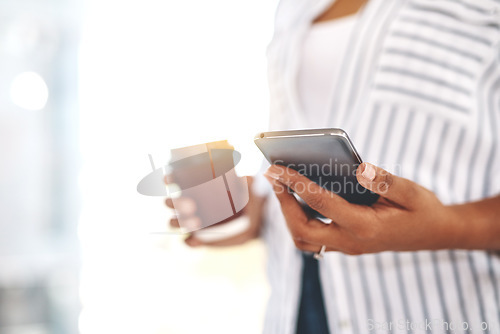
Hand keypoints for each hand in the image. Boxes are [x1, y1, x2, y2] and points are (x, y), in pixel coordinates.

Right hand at [165, 176, 265, 246]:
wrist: (259, 221)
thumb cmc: (251, 200)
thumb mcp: (252, 189)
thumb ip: (249, 182)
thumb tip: (243, 178)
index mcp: (200, 188)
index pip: (177, 181)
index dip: (169, 179)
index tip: (169, 179)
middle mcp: (192, 204)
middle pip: (172, 203)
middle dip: (176, 204)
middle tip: (192, 206)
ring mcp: (195, 221)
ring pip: (176, 222)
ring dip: (179, 223)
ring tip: (196, 223)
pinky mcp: (201, 238)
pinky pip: (189, 242)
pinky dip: (189, 242)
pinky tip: (195, 241)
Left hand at [264, 163, 465, 254]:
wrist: (435, 234)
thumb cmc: (422, 210)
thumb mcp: (412, 192)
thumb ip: (386, 181)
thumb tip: (359, 168)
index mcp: (365, 226)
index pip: (321, 203)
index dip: (296, 183)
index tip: (276, 167)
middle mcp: (351, 241)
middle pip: (302, 230)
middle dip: (283, 204)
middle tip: (272, 176)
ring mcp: (347, 246)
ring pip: (304, 239)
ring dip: (288, 215)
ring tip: (281, 186)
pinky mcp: (346, 244)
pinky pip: (313, 238)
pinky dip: (300, 220)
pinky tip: (299, 197)